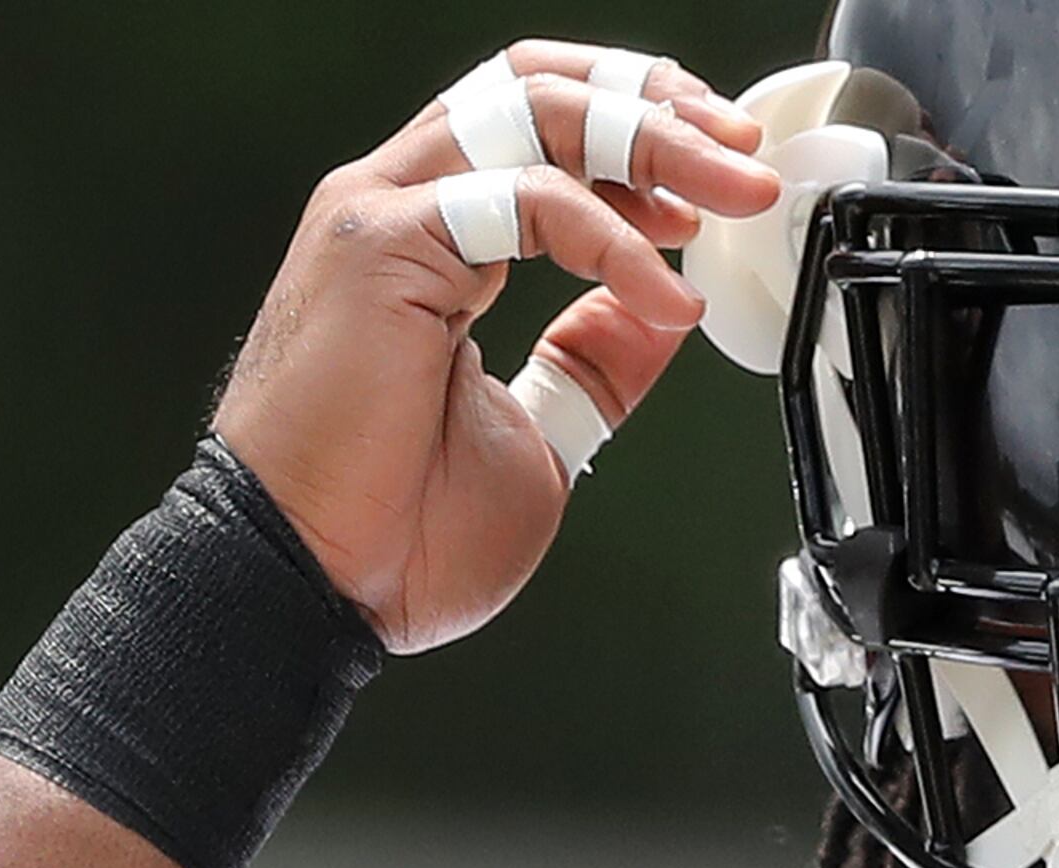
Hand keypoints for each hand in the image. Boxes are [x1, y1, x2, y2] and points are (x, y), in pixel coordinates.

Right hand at [214, 40, 783, 652]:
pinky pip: (520, 199)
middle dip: (658, 107)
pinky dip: (612, 239)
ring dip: (652, 144)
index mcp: (432, 236)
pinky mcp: (382, 247)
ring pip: (533, 112)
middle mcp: (402, 205)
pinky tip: (662, 294)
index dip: (639, 124)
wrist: (315, 587)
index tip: (722, 169)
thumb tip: (659, 310)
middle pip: (541, 90)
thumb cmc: (394, 533)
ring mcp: (384, 216)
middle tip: (744, 155)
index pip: (538, 122)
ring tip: (732, 195)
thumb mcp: (541, 429)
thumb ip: (593, 359)